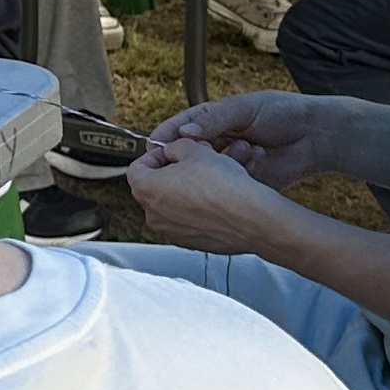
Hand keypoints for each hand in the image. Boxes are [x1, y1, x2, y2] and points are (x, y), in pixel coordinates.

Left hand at [126, 138, 298, 256]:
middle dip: (171, 173)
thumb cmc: (224, 186)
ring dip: (185, 191)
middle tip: (192, 163)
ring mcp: (171, 233)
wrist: (252, 218)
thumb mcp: (195, 150)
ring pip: (172, 205)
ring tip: (207, 180)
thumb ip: (174, 147)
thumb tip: (172, 151)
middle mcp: (154, 216)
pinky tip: (215, 200)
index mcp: (146, 190)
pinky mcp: (190, 243)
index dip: (157, 155)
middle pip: (154, 187)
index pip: (137, 167)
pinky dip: (196, 210)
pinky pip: (187, 221)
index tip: (172, 151)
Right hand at [151, 89, 323, 183]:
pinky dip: (242, 176)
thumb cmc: (282, 113)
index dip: (161, 142)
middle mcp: (215, 144)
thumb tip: (184, 132)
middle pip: (186, 157)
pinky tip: (259, 160)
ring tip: (248, 150)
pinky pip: (230, 186)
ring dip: (224, 165)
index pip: (176, 131)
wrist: (317, 136)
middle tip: (196, 159)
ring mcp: (229, 166)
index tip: (152, 153)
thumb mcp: (245, 109)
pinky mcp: (244, 184)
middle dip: (188, 159)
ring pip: (208, 174)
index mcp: (210, 121)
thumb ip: (214, 119)